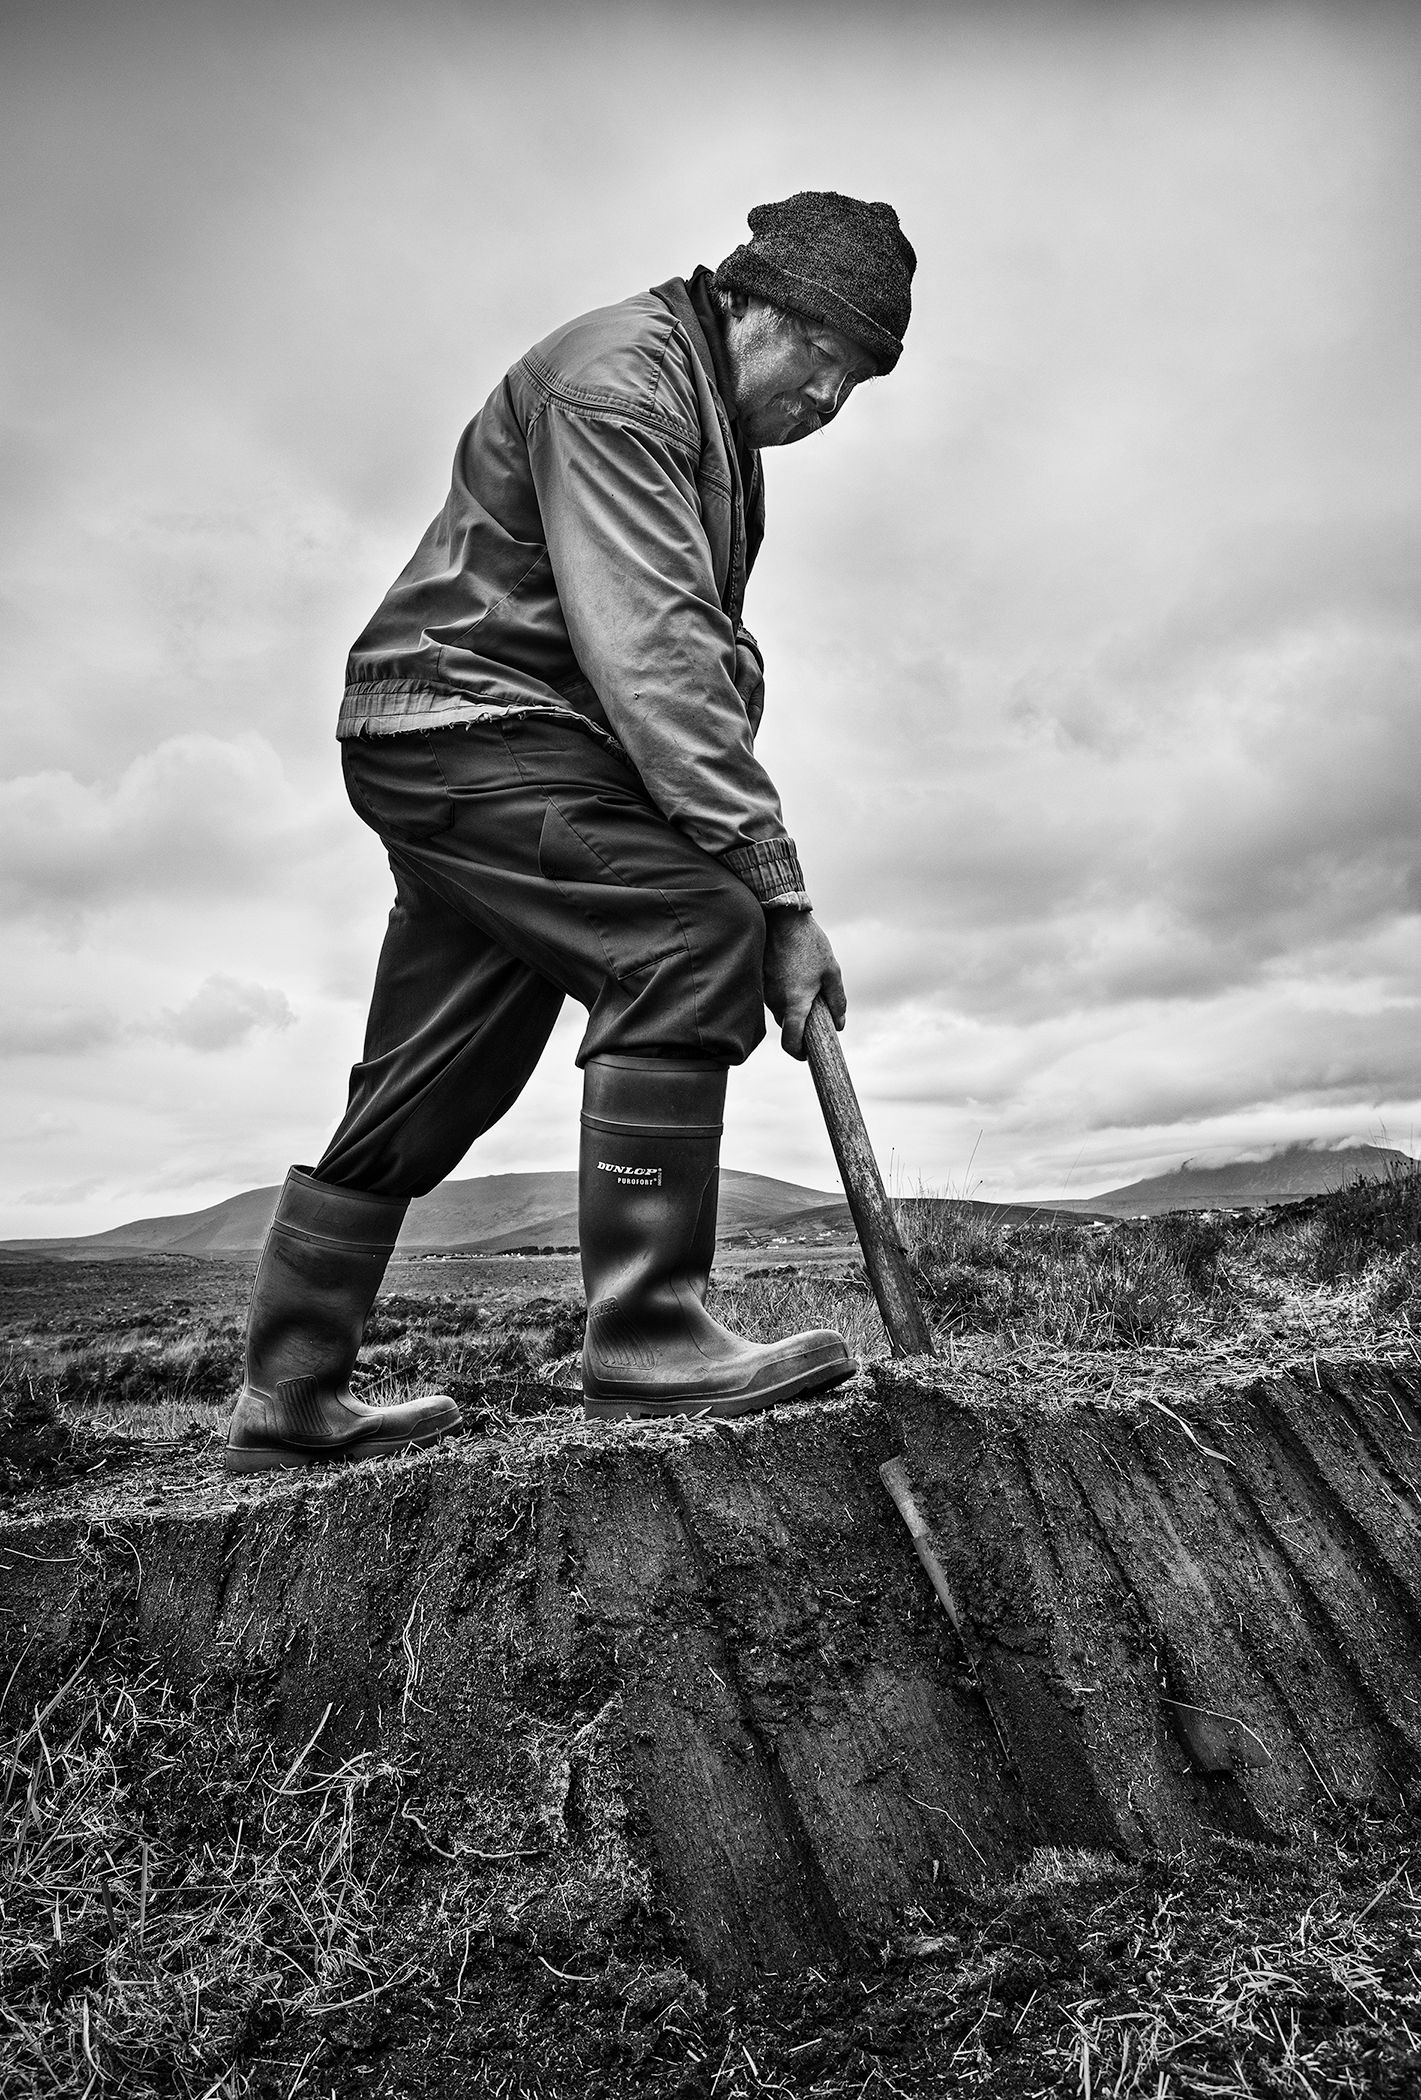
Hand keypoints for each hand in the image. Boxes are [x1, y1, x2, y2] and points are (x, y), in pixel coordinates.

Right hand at [762, 910, 845, 1058]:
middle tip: (816, 1012)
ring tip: (806, 984)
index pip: (791, 1042)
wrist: (782, 917)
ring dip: (792, 1006)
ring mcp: (766, 990)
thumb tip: (839, 1024)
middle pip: (786, 1025)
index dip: (798, 1054)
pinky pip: (772, 995)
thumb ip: (836, 1000)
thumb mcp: (831, 971)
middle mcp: (777, 1001)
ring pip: (779, 1009)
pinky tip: (794, 973)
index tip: (806, 1055)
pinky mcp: (760, 979)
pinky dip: (783, 992)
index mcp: (796, 1003)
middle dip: (799, 1025)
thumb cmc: (810, 943)